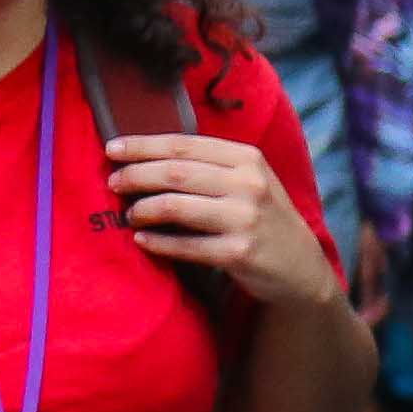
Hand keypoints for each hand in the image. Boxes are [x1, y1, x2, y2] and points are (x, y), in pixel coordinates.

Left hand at [110, 130, 332, 304]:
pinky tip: (141, 239)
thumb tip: (147, 157)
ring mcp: (245, 219)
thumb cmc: (263, 217)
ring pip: (175, 206)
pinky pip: (185, 246)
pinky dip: (157, 242)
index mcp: (247, 158)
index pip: (183, 144)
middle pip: (174, 172)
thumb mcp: (249, 181)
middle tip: (112, 182)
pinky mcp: (239, 253)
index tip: (112, 148)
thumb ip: (210, 166)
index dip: (143, 145)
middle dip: (135, 175)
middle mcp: (249, 184)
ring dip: (142, 209)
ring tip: (128, 213)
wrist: (301, 267)